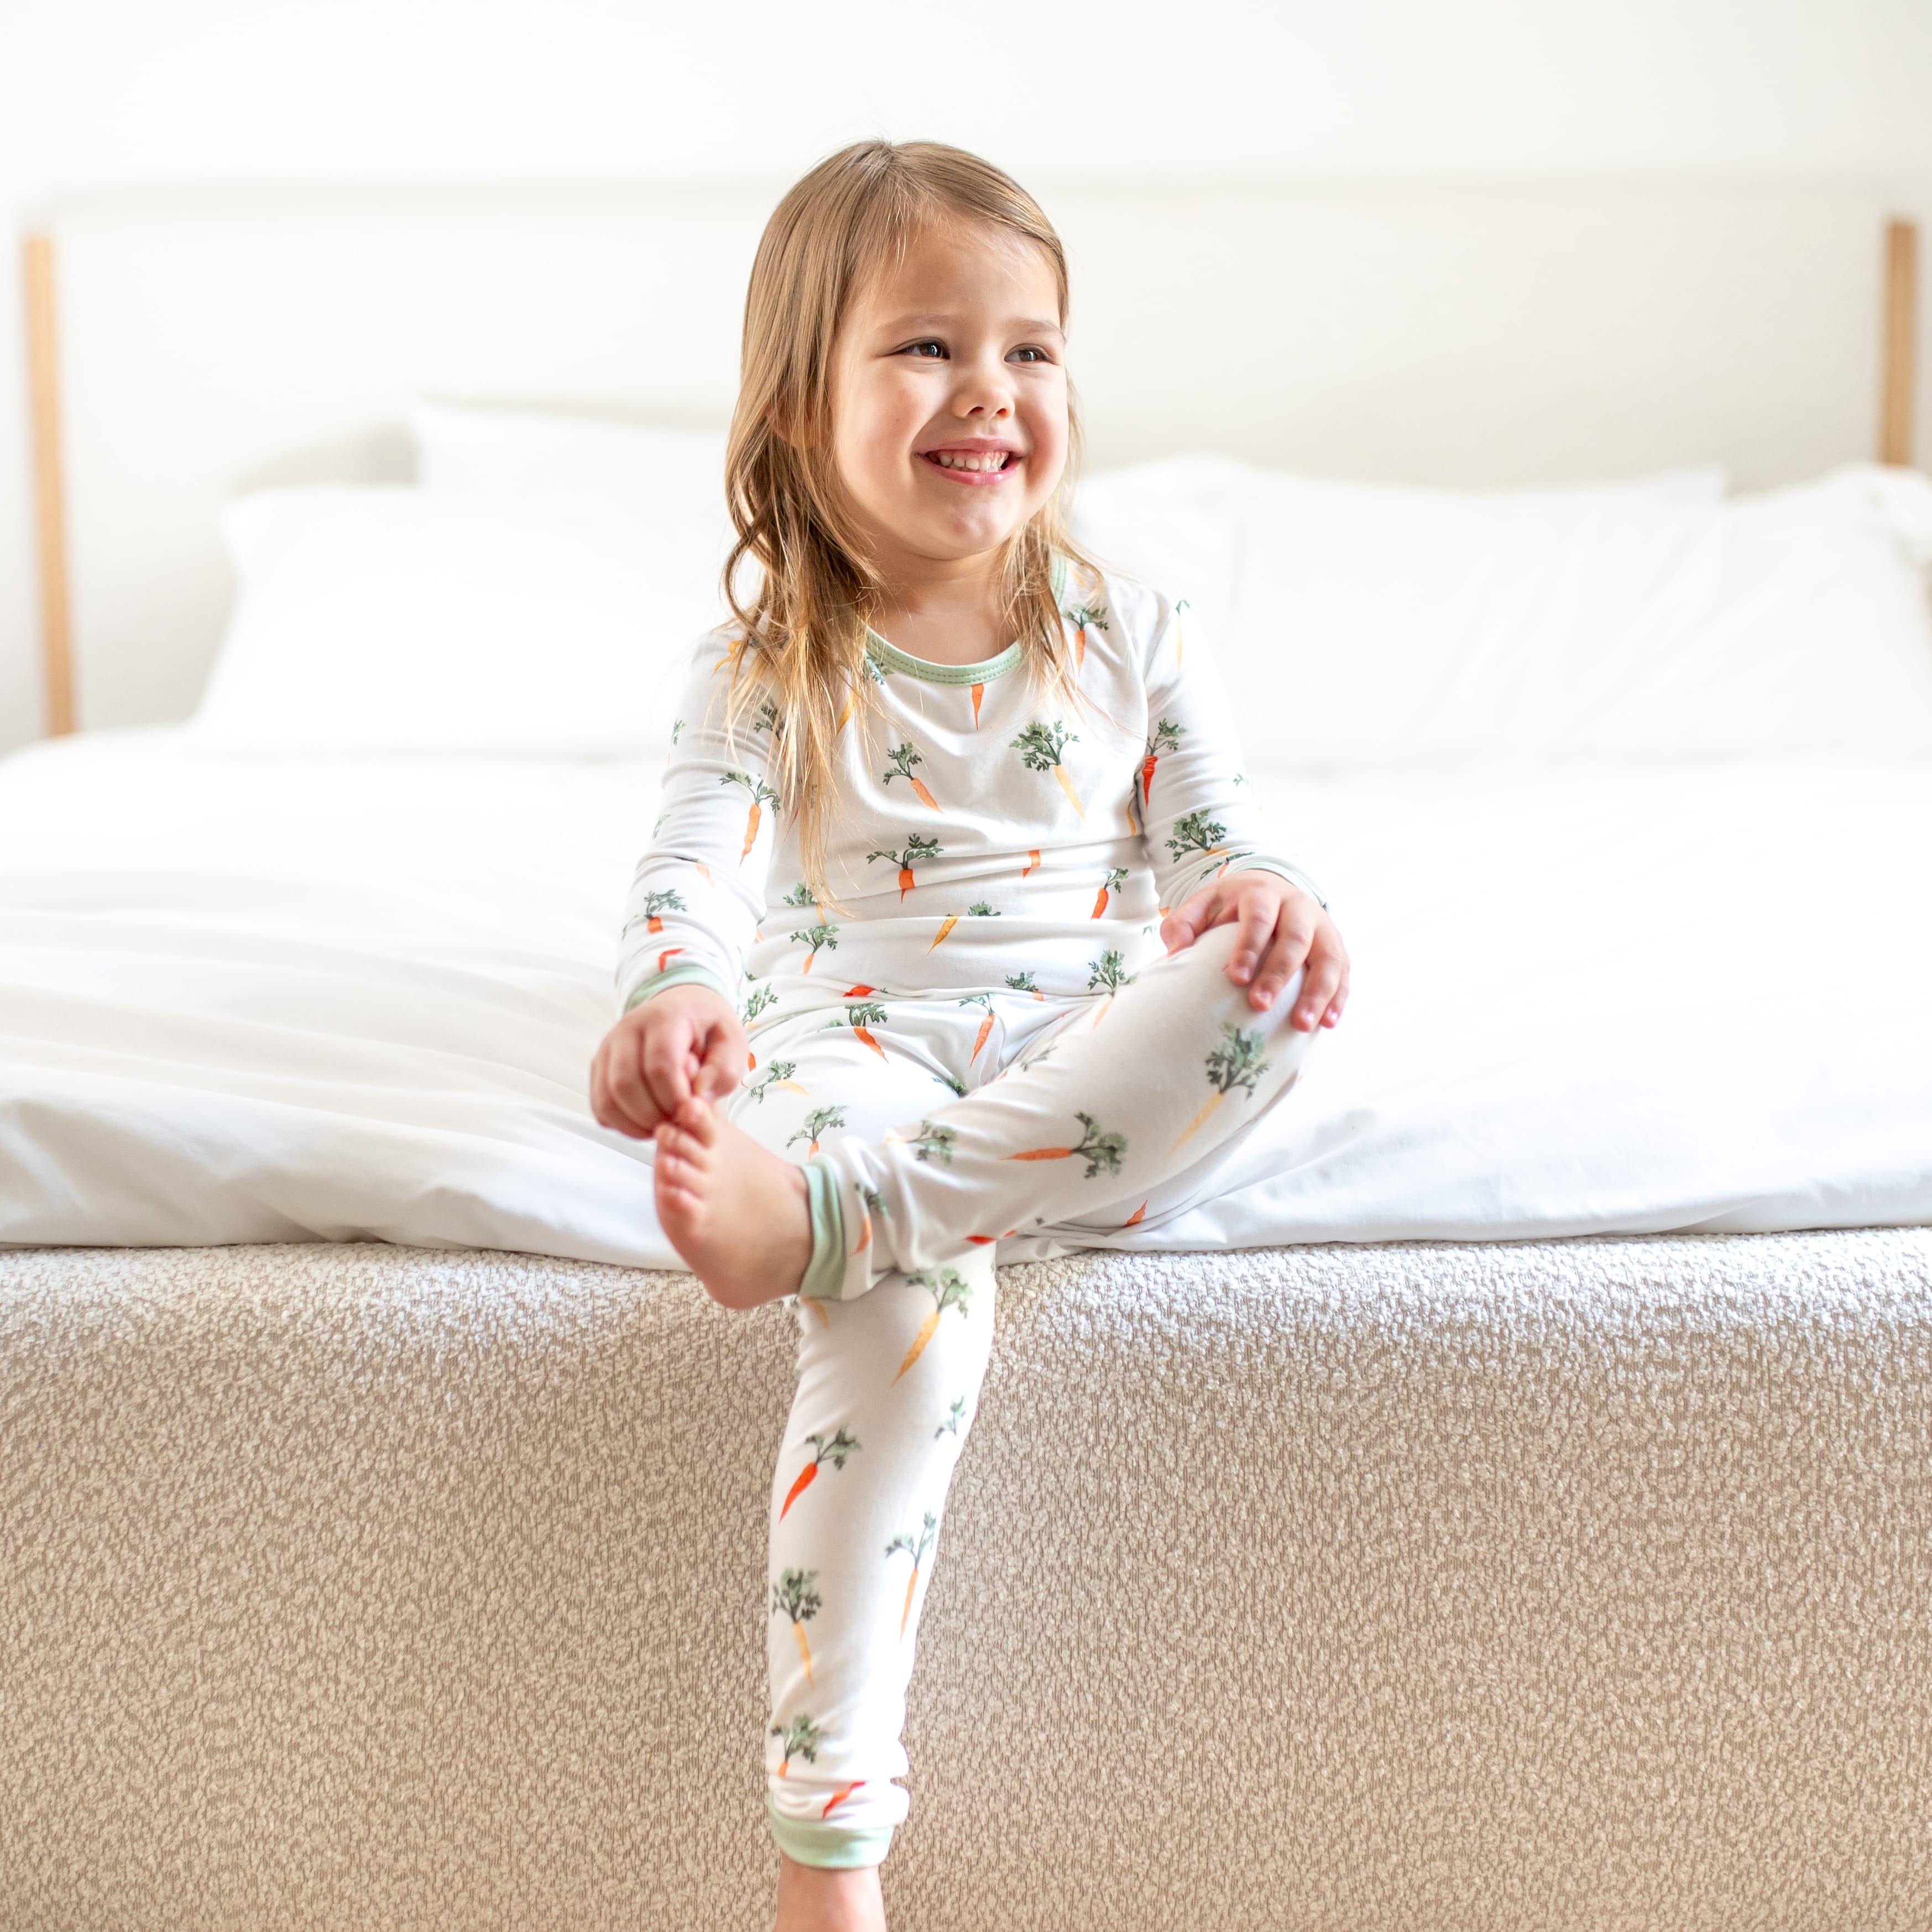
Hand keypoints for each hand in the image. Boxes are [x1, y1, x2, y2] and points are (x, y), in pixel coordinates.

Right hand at [589, 984, 748, 1138]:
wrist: (683, 1007)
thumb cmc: (708, 1028)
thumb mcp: (733, 1041)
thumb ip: (725, 1069)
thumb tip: (699, 1096)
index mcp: (665, 1017)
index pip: (660, 1065)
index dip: (676, 1098)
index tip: (693, 1110)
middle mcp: (628, 1028)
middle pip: (627, 1084)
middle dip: (655, 1114)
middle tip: (679, 1122)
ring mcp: (608, 1047)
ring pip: (608, 1097)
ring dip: (637, 1123)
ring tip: (664, 1126)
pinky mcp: (598, 1066)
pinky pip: (600, 1105)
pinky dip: (621, 1124)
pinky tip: (646, 1124)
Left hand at [1160, 872, 1348, 1029]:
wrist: (1270, 890)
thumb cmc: (1230, 907)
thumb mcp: (1203, 905)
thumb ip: (1182, 923)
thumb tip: (1175, 950)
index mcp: (1263, 894)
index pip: (1259, 917)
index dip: (1249, 946)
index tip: (1235, 978)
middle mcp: (1298, 906)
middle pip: (1295, 938)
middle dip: (1279, 973)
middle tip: (1260, 1005)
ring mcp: (1322, 926)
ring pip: (1327, 957)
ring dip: (1317, 992)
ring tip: (1301, 1025)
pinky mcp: (1336, 945)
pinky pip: (1343, 971)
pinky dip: (1338, 997)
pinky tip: (1327, 1023)